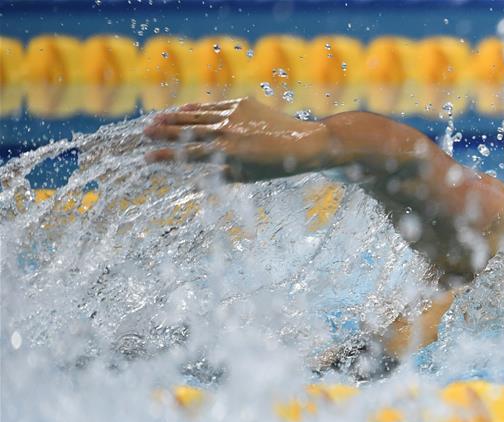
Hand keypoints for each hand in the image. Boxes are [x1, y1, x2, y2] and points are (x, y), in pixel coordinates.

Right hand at [143, 98, 329, 181]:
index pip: (188, 154)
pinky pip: (214, 106)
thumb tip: (194, 179)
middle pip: (187, 131)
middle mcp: (228, 131)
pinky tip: (184, 109)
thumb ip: (219, 175)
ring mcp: (235, 115)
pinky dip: (197, 108)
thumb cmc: (276, 167)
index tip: (147, 158)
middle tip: (143, 134)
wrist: (305, 143)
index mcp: (228, 153)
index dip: (165, 156)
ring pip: (197, 115)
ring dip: (175, 117)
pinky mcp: (243, 104)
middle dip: (163, 132)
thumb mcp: (247, 176)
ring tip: (155, 119)